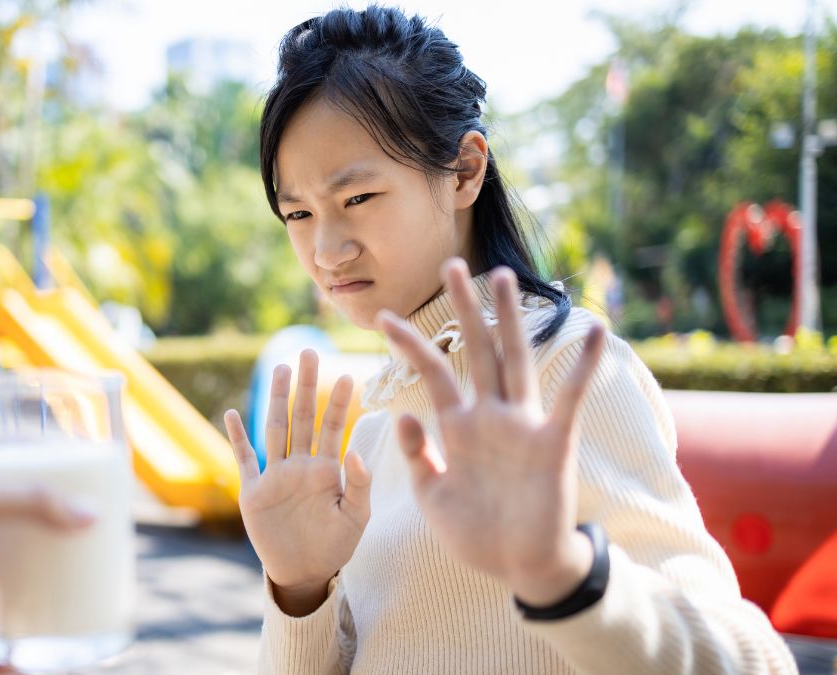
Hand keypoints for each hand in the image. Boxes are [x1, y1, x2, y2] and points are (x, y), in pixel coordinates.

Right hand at [225, 350, 370, 615]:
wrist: (304, 572)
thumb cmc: (335, 546)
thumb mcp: (356, 519)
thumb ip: (360, 486)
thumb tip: (354, 451)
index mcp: (326, 470)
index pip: (333, 427)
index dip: (338, 402)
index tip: (347, 373)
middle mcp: (300, 465)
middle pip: (302, 417)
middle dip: (306, 385)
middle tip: (309, 352)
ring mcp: (275, 475)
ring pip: (275, 428)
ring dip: (275, 399)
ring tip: (279, 369)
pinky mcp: (253, 491)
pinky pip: (243, 459)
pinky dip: (237, 437)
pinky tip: (232, 413)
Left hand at [377, 259, 604, 606]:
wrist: (518, 568)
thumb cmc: (476, 533)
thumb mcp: (432, 495)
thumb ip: (418, 455)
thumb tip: (403, 414)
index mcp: (460, 426)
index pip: (433, 373)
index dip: (409, 345)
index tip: (383, 317)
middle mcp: (491, 416)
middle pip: (476, 350)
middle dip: (464, 309)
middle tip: (451, 265)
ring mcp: (523, 426)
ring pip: (515, 360)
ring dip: (511, 320)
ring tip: (505, 277)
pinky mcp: (554, 443)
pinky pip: (570, 398)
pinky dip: (584, 367)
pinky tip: (597, 331)